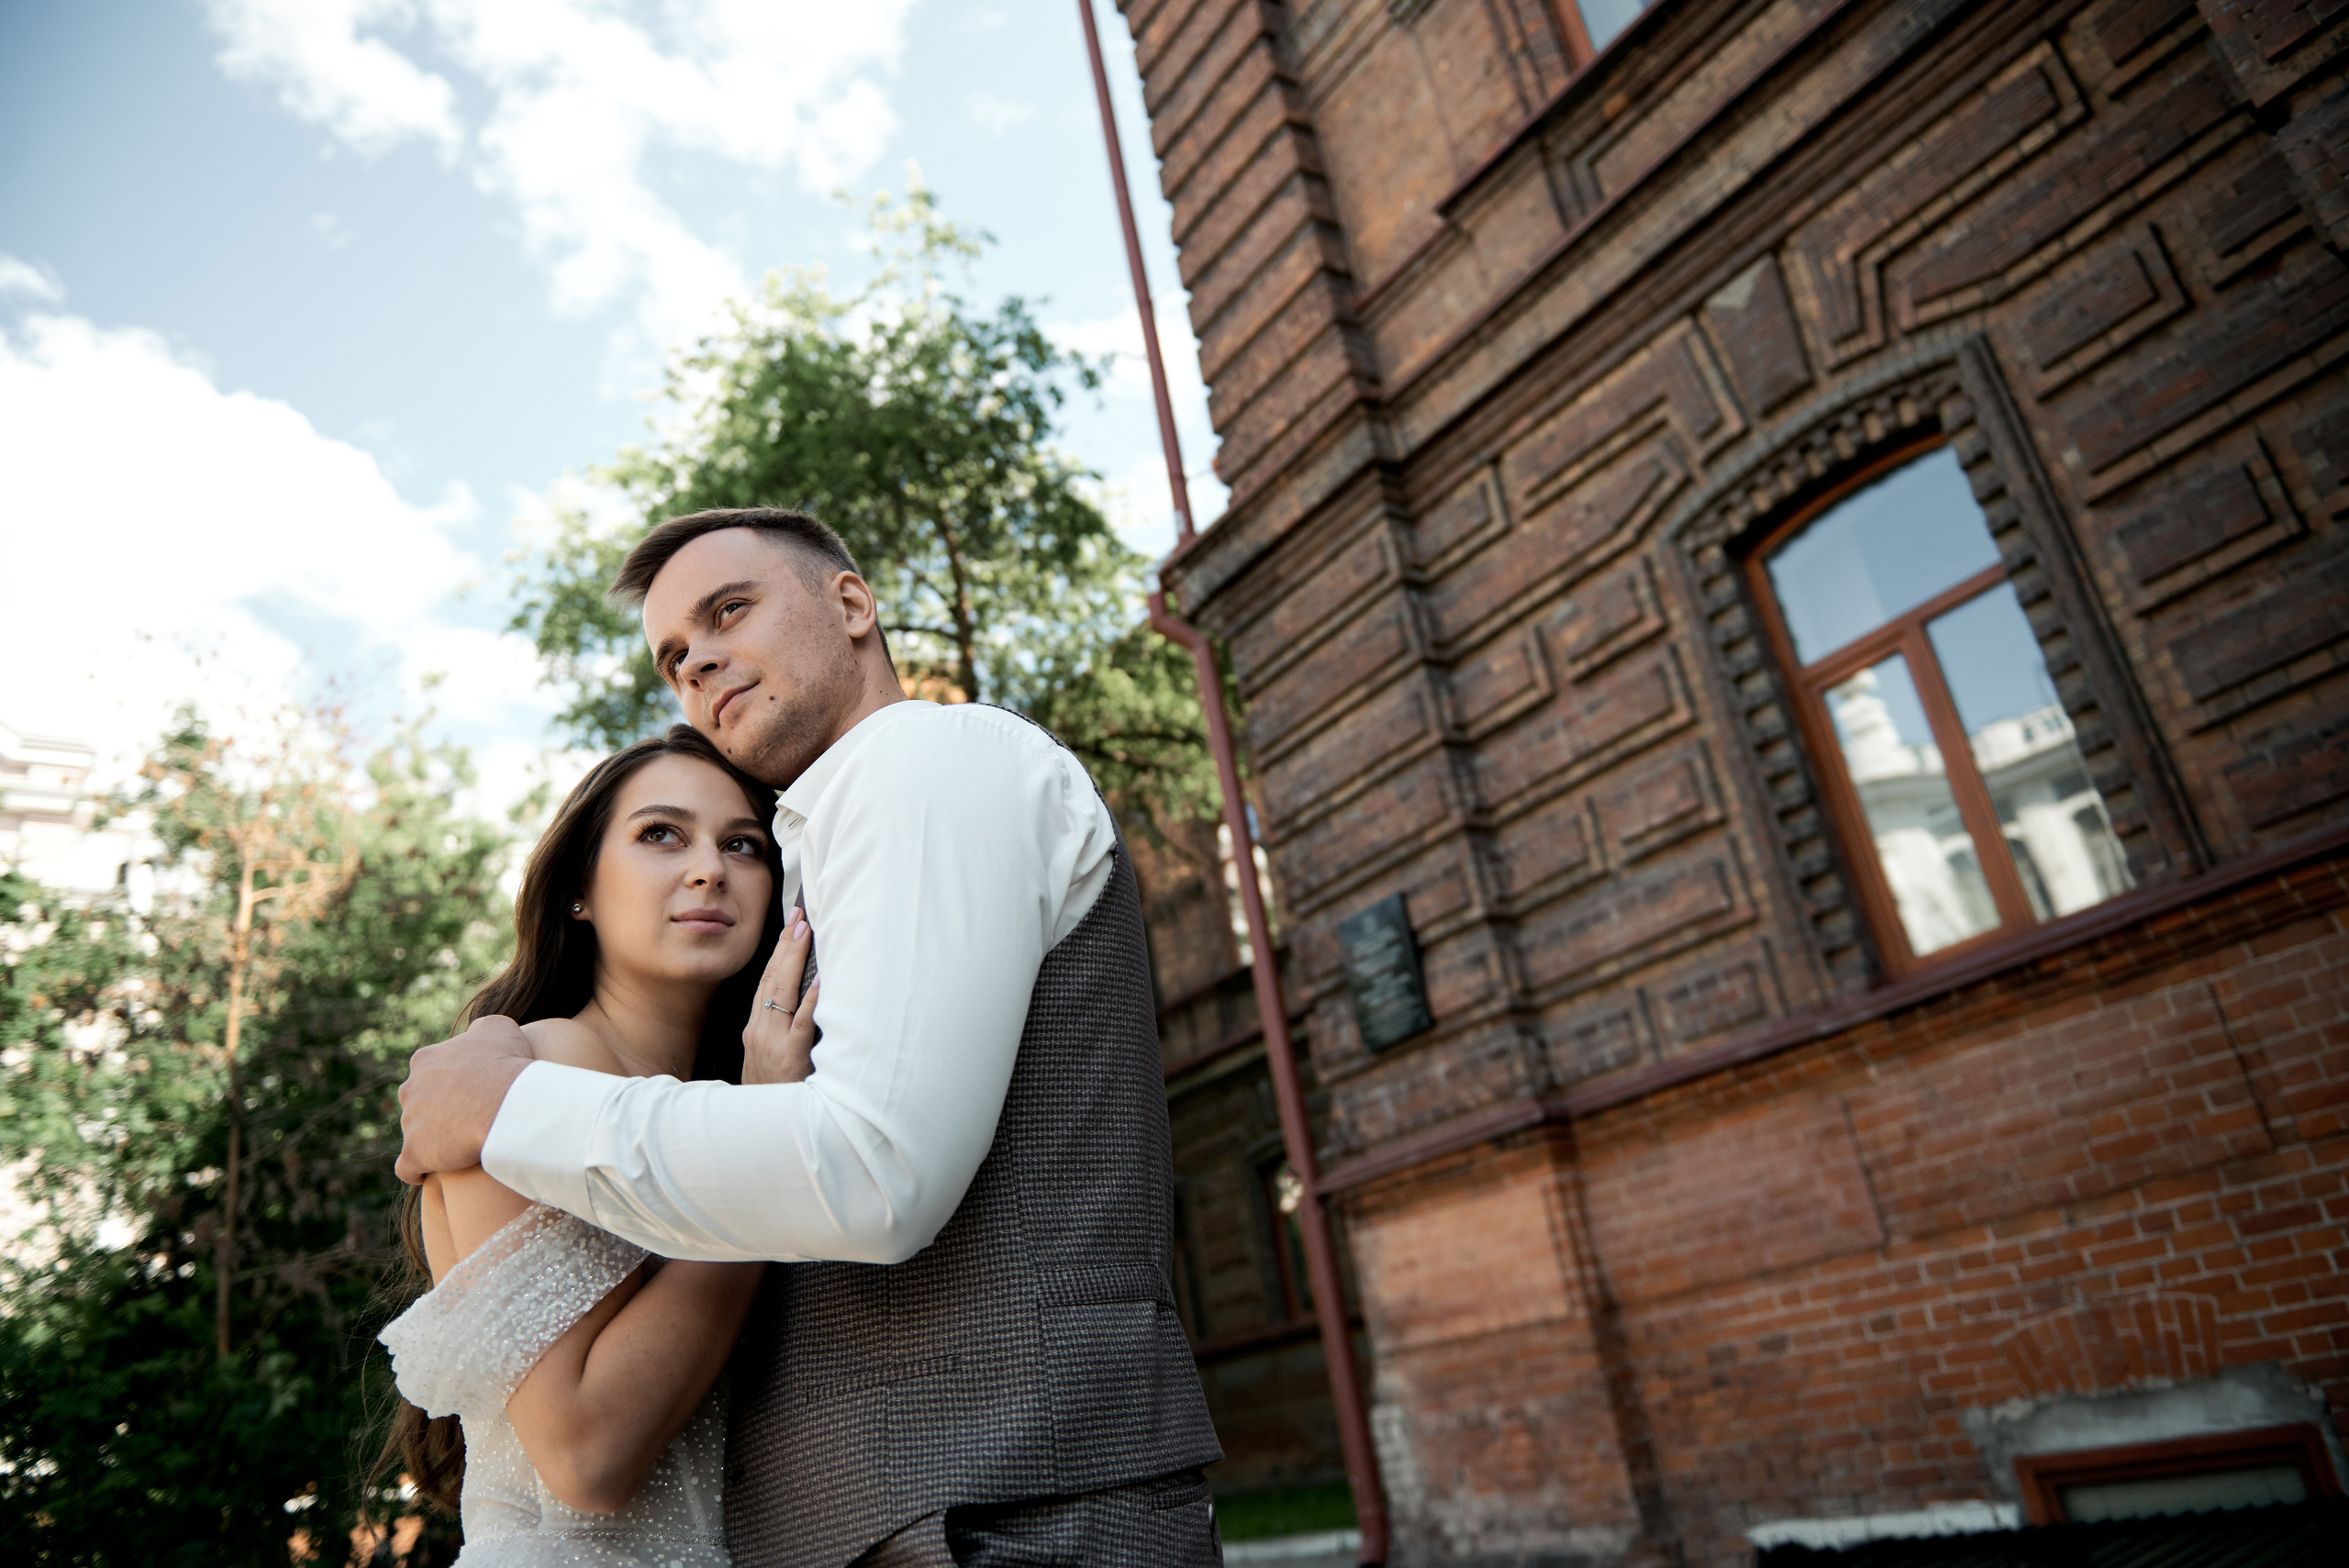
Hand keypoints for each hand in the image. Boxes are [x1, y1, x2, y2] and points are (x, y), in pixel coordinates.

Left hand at [395, 1015, 533, 1183]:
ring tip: (465, 1146)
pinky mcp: (414, 1153)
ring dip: (436, 1140)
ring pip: (417, 1134)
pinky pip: (407, 1167)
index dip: (453, 1086)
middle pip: (420, 1103)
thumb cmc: (508, 1065)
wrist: (509, 1106)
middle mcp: (409, 1089)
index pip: (431, 1074)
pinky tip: (434, 1171)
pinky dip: (418, 1170)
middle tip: (471, 1119)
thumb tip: (473, 1035)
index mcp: (425, 1060)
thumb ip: (478, 1030)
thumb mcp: (499, 1028)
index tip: (474, 1095)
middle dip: (440, 1112)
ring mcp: (409, 1122)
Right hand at [743, 909, 819, 1084]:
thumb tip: (803, 1002)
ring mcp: (772, 1043)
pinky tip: (821, 979)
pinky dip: (811, 1000)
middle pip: (772, 979)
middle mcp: (759, 1031)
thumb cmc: (774, 1094)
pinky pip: (800, 1024)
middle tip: (800, 915)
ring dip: (794, 960)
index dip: (778, 952)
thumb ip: (781, 1033)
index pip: (766, 982)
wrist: (763, 1130)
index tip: (790, 925)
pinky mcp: (789, 1057)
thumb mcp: (770, 1060)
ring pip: (782, 993)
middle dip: (786, 945)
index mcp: (755, 1030)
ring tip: (806, 932)